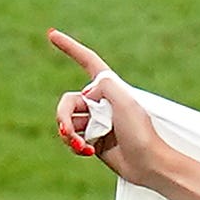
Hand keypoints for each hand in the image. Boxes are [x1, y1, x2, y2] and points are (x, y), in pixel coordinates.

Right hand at [47, 28, 161, 181]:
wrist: (148, 165)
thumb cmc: (140, 133)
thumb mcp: (125, 101)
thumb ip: (105, 85)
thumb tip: (85, 96)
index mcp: (109, 86)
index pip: (87, 61)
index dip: (70, 47)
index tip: (51, 34)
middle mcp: (100, 101)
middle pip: (68, 101)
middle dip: (63, 117)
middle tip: (67, 132)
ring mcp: (95, 120)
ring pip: (66, 121)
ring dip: (69, 135)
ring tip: (82, 147)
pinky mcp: (93, 139)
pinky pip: (72, 137)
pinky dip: (74, 145)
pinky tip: (86, 152)